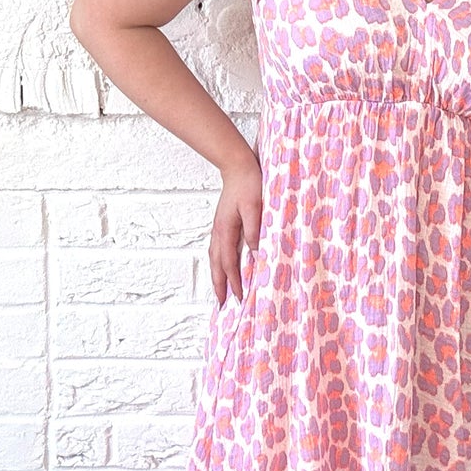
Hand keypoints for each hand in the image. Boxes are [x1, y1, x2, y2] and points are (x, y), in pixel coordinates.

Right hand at [210, 152, 261, 305]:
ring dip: (217, 277)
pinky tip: (224, 267)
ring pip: (214, 258)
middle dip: (219, 286)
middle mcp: (219, 232)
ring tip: (220, 291)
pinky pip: (217, 250)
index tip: (240, 298)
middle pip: (216, 265)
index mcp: (226, 231)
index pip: (229, 264)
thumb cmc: (248, 184)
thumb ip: (254, 230)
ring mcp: (218, 228)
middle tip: (222, 305)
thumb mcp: (255, 207)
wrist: (237, 166)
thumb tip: (254, 253)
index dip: (234, 283)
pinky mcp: (222, 224)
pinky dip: (219, 263)